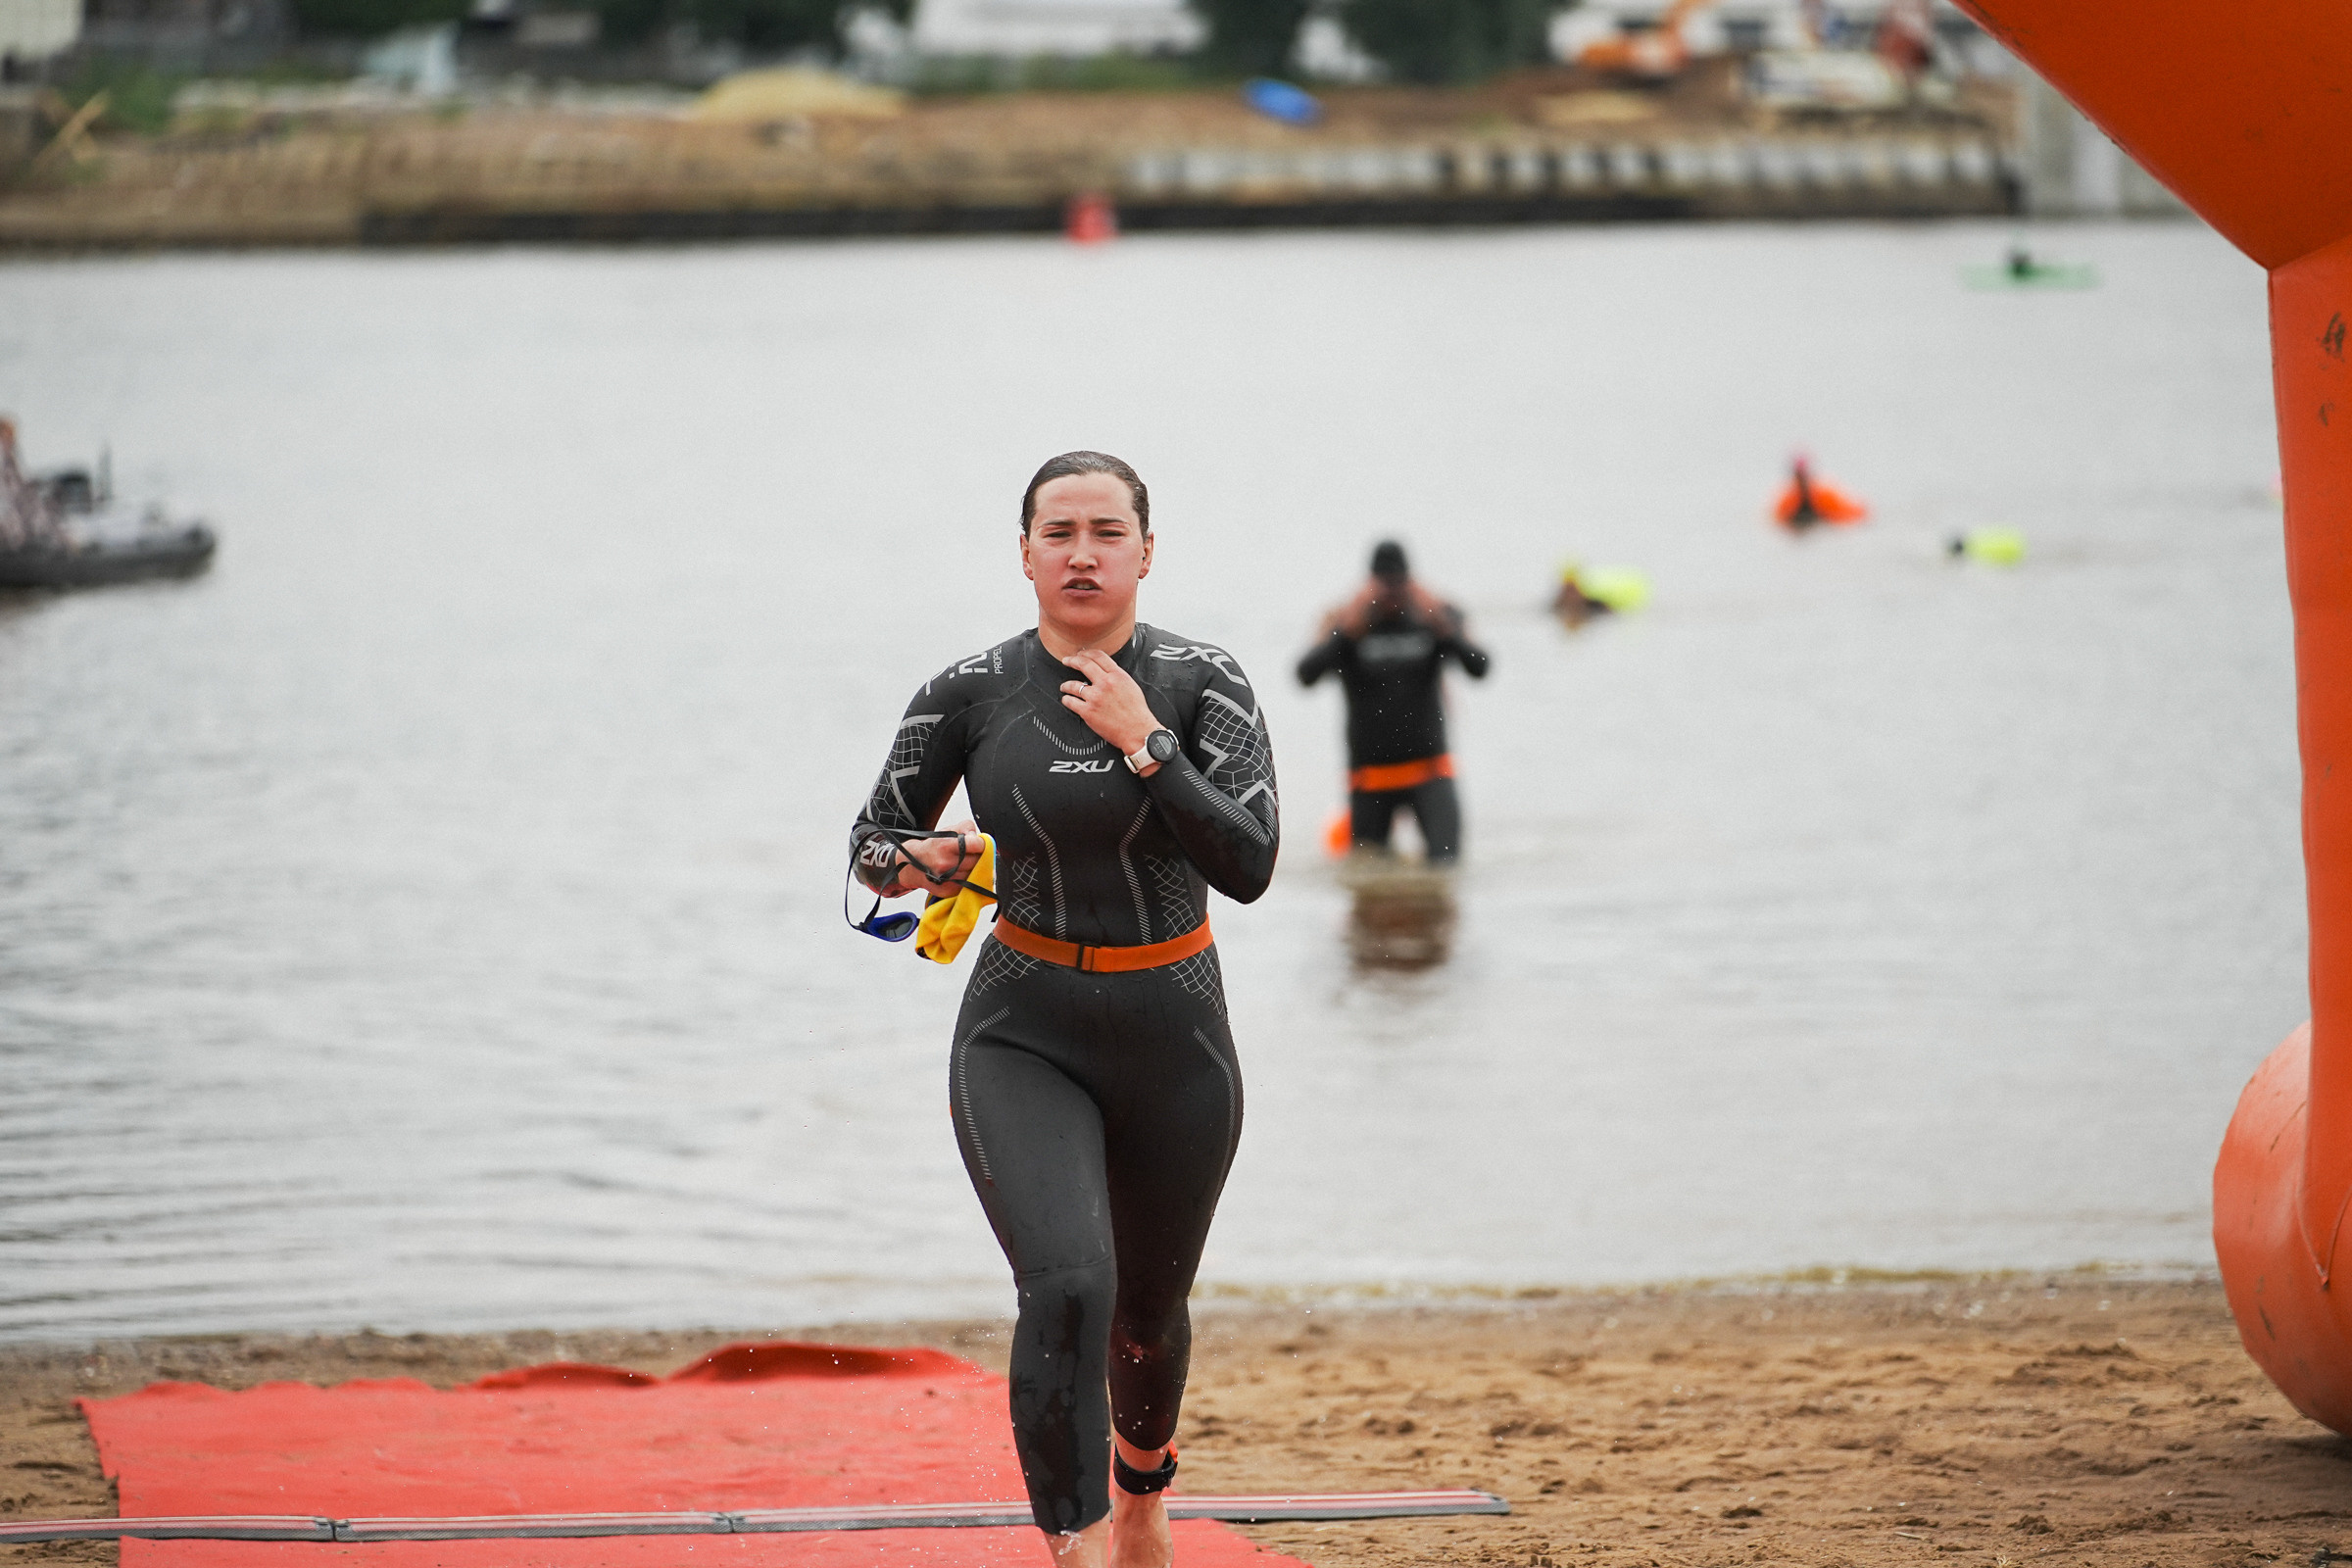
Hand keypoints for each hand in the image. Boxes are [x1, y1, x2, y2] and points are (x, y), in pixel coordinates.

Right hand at [882, 821, 979, 896]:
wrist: (913, 864)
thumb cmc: (934, 846)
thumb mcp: (948, 830)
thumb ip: (967, 827)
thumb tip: (981, 838)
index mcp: (946, 846)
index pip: (976, 845)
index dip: (981, 844)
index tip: (978, 844)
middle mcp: (946, 863)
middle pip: (978, 861)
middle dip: (978, 857)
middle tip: (971, 855)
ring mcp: (947, 879)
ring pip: (975, 874)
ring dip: (974, 869)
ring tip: (965, 864)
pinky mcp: (949, 891)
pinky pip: (969, 885)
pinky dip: (968, 879)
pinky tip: (961, 873)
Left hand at [1059, 648, 1162, 765]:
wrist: (1138, 732)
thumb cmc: (1137, 713)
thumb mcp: (1131, 686)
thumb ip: (1117, 677)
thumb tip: (1106, 672)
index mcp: (1118, 676)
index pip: (1098, 656)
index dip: (1086, 653)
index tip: (1080, 654)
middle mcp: (1105, 684)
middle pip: (1083, 664)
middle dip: (1071, 660)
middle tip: (1066, 661)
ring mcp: (1095, 697)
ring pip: (1072, 684)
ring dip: (1066, 685)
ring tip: (1065, 686)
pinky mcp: (1088, 712)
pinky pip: (1070, 702)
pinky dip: (1066, 700)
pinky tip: (1067, 700)